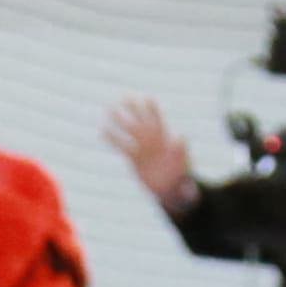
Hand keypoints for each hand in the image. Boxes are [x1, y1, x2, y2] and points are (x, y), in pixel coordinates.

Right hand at [106, 96, 197, 215]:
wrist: (171, 189)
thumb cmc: (181, 176)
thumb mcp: (183, 161)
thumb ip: (181, 151)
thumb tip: (181, 138)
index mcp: (166, 140)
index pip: (158, 121)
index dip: (154, 110)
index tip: (148, 98)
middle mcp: (153, 141)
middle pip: (141, 122)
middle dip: (134, 110)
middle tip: (125, 97)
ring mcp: (143, 149)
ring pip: (130, 132)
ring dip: (120, 121)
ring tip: (110, 110)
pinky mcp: (135, 158)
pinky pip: (122, 146)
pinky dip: (113, 139)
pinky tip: (103, 132)